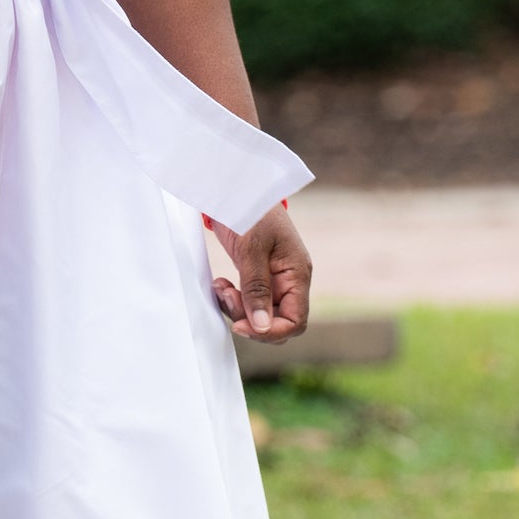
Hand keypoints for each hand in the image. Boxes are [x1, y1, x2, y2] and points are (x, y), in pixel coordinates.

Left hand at [205, 205, 310, 342]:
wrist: (240, 187)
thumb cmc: (251, 209)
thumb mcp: (252, 248)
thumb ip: (257, 288)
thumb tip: (263, 327)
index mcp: (297, 273)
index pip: (296, 320)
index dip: (271, 331)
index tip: (241, 325)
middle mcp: (289, 280)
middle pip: (277, 321)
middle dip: (250, 320)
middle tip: (226, 298)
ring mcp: (274, 278)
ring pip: (261, 313)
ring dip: (238, 308)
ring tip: (220, 288)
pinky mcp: (258, 274)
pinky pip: (249, 299)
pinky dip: (234, 298)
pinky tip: (221, 284)